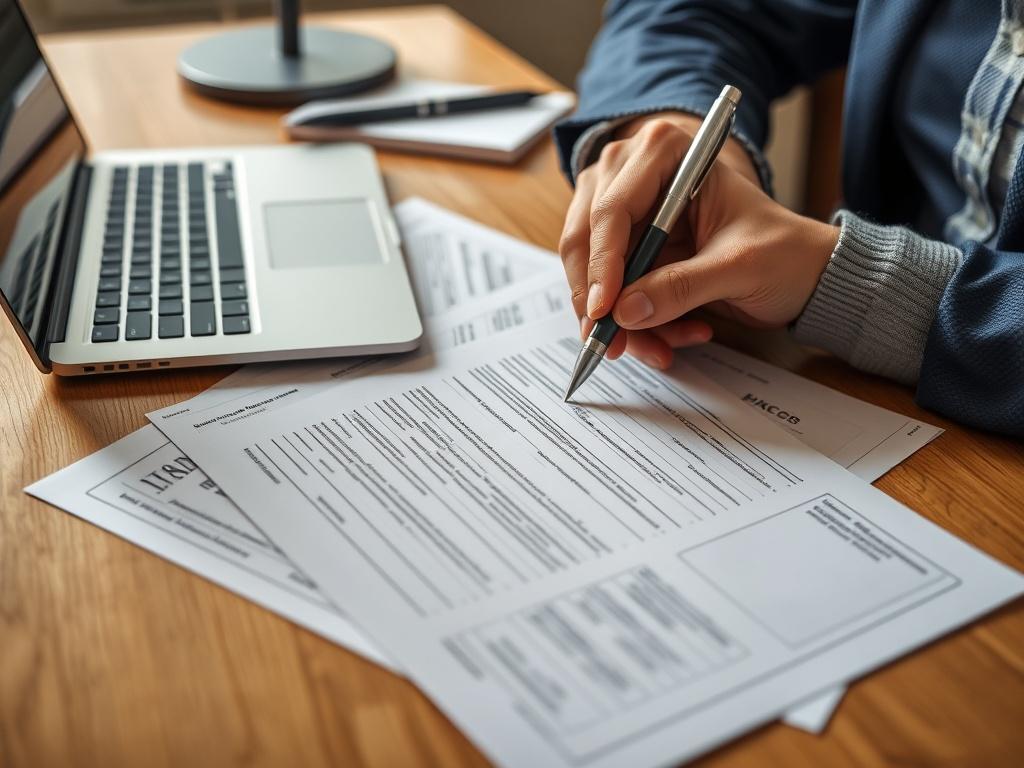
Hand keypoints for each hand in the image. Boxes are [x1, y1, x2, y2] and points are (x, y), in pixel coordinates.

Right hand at [558, 112, 839, 367]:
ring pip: (592, 274)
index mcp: (666, 154)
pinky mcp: (631, 253)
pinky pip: (611, 294)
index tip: (605, 310)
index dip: (603, 263)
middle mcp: (634, 176)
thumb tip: (625, 312)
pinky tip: (674, 337)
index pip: (614, 210)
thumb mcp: (739, 267)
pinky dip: (634, 324)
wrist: (804, 272)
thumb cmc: (782, 250)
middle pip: (587, 241)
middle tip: (613, 344)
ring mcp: (628, 216)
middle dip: (600, 300)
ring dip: (621, 321)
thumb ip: (682, 286)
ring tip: (662, 350)